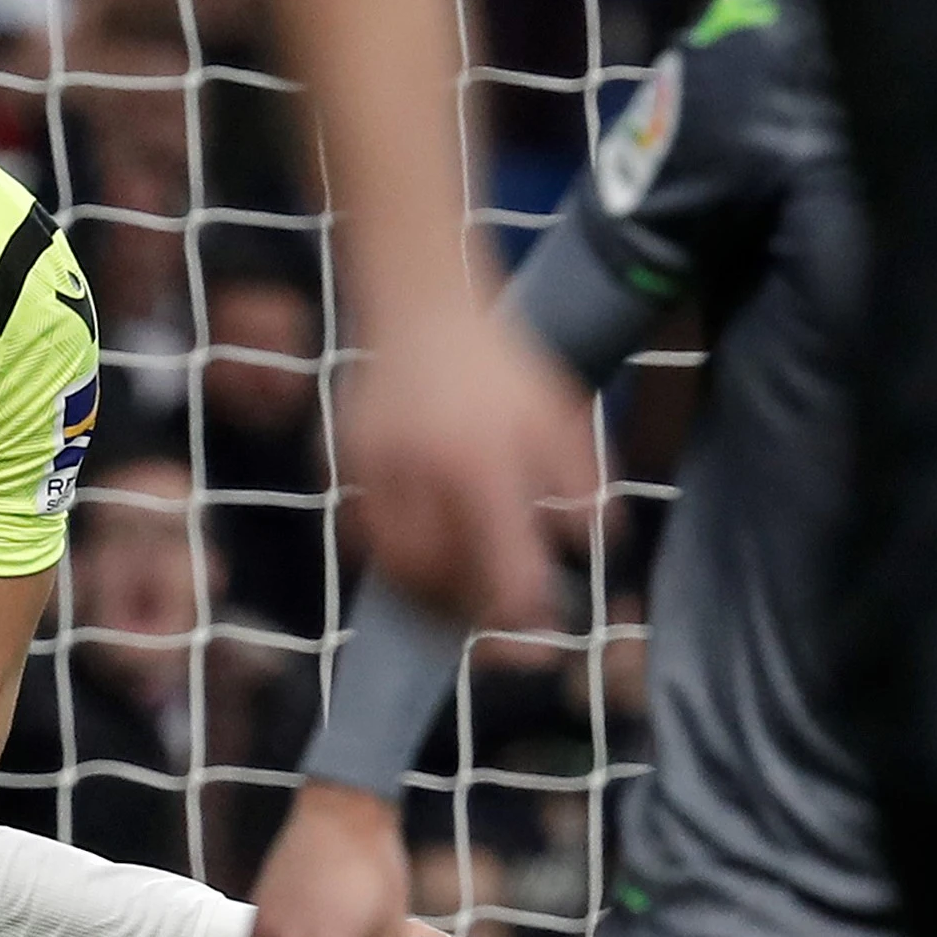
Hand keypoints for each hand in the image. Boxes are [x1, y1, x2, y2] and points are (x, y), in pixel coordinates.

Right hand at [339, 306, 595, 633]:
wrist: (422, 311)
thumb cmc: (500, 366)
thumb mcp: (558, 414)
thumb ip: (581, 479)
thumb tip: (592, 543)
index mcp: (485, 463)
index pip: (503, 564)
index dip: (521, 608)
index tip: (537, 625)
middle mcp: (425, 475)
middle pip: (440, 578)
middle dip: (467, 608)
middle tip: (491, 614)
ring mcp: (375, 472)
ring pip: (394, 566)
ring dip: (424, 592)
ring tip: (452, 592)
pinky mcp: (343, 466)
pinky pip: (362, 537)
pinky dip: (389, 558)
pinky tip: (416, 552)